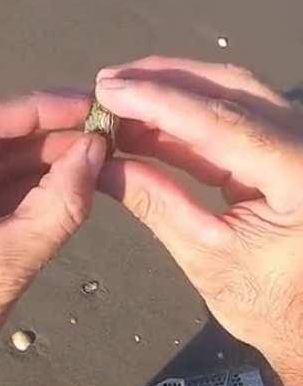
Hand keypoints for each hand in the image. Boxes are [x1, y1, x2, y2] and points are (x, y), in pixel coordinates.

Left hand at [0, 92, 105, 385]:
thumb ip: (54, 209)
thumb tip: (95, 155)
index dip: (37, 109)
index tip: (83, 104)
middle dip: (49, 133)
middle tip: (99, 127)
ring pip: (1, 159)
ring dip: (48, 156)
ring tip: (94, 150)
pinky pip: (3, 186)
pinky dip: (38, 182)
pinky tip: (73, 176)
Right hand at [96, 56, 302, 385]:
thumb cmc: (271, 304)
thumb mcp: (208, 258)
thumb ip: (157, 204)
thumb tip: (102, 165)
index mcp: (299, 173)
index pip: (222, 122)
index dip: (159, 102)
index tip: (109, 90)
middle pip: (229, 89)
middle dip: (162, 81)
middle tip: (107, 85)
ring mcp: (295, 139)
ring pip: (229, 92)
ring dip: (170, 91)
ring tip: (117, 97)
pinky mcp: (279, 145)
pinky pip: (229, 116)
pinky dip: (183, 116)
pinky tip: (144, 120)